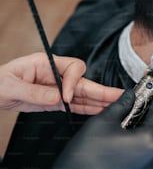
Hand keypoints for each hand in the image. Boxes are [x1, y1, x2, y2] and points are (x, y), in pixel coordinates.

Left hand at [0, 52, 122, 113]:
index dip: (73, 83)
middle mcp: (56, 75)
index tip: (66, 97)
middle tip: (118, 95)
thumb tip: (58, 98)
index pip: (72, 68)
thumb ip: (35, 91)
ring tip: (116, 104)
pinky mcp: (56, 102)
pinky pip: (75, 105)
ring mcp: (58, 89)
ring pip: (83, 94)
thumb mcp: (11, 85)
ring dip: (99, 100)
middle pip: (84, 81)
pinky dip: (88, 108)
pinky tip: (99, 110)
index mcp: (47, 64)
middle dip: (101, 90)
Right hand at [54, 90, 152, 168]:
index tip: (146, 93)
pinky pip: (146, 151)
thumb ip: (121, 105)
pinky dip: (140, 141)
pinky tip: (126, 136)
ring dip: (144, 127)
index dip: (152, 99)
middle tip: (136, 104)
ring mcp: (150, 165)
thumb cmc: (87, 157)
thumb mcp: (103, 122)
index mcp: (150, 141)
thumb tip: (129, 96)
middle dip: (148, 114)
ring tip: (128, 120)